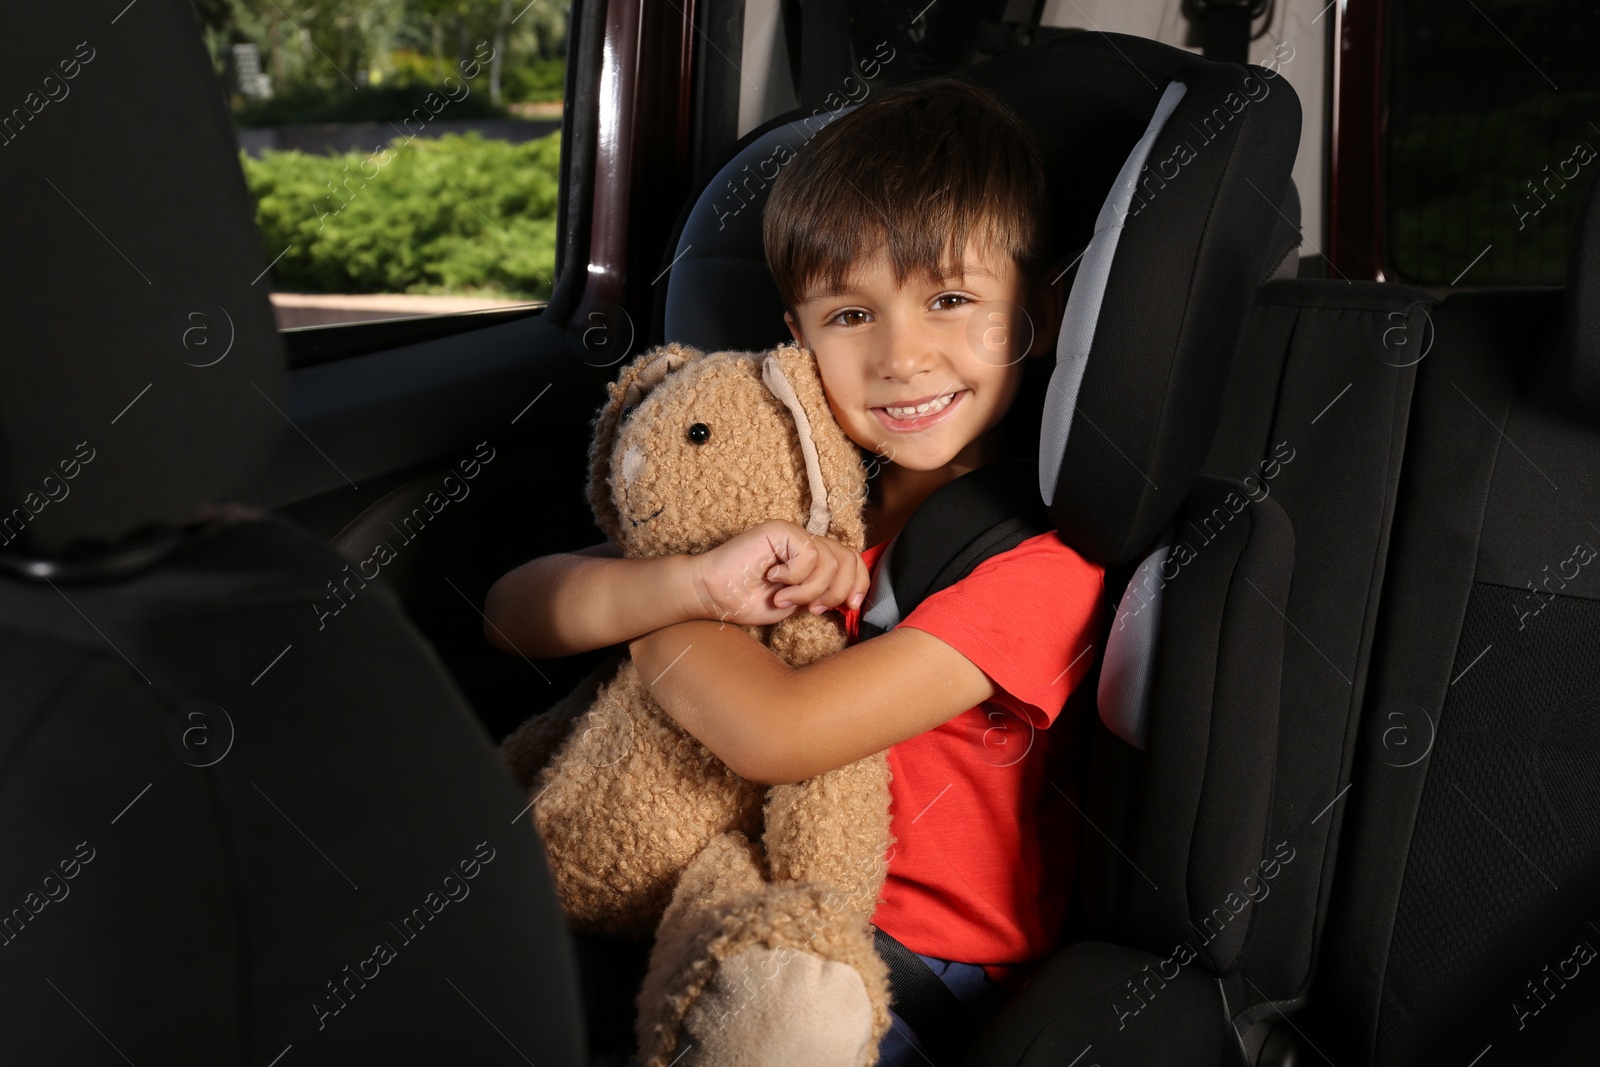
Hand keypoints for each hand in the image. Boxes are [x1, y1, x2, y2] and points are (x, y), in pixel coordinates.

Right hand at [689, 519, 869, 625]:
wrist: (713, 594)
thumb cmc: (747, 600)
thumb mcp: (796, 604)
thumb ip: (822, 595)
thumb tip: (852, 597)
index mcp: (812, 559)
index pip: (852, 561)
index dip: (860, 583)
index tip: (851, 608)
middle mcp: (806, 543)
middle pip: (848, 560)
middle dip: (836, 592)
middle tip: (813, 609)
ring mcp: (794, 534)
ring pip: (830, 562)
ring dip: (809, 590)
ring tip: (784, 598)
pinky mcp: (781, 529)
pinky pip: (809, 553)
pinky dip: (794, 575)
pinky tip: (773, 577)